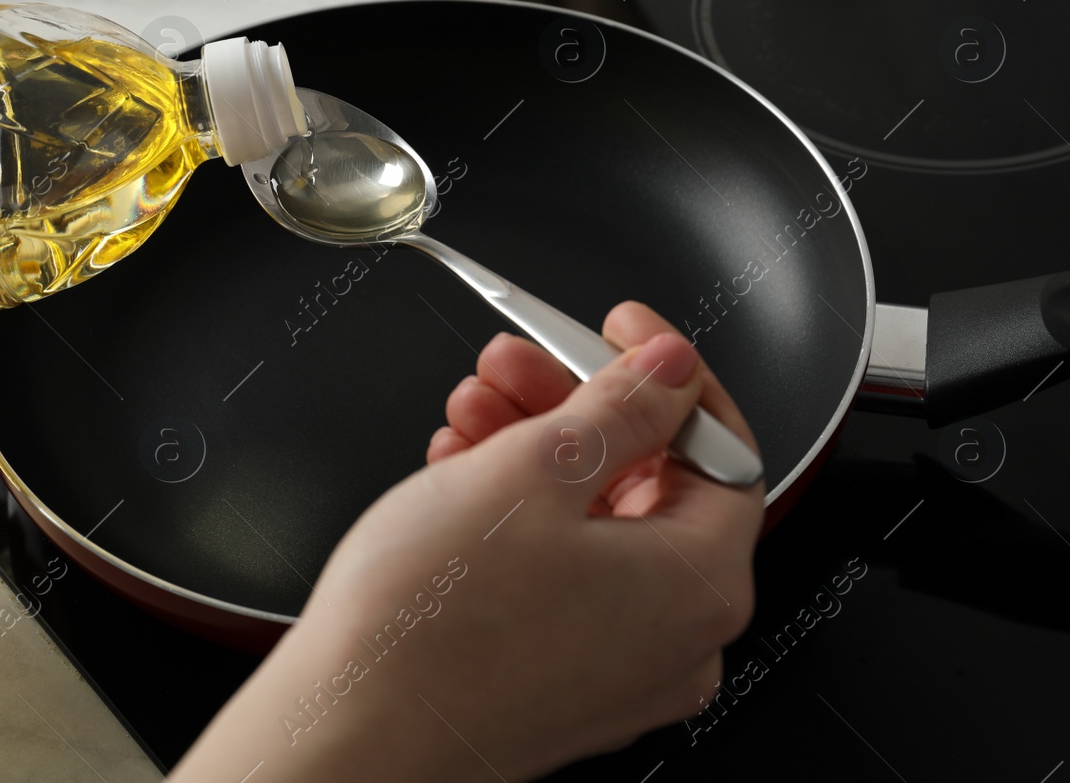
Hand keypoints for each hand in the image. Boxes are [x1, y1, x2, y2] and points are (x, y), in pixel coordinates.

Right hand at [170, 302, 762, 782]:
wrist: (347, 734)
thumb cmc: (433, 627)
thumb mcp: (534, 469)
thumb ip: (620, 406)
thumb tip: (669, 371)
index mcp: (698, 583)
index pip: (722, 451)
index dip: (670, 377)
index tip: (627, 335)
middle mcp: (675, 639)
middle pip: (649, 484)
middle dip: (575, 408)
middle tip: (520, 364)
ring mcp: (616, 670)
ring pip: (594, 526)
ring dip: (535, 453)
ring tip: (471, 414)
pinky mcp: (557, 684)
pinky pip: (560, 576)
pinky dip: (519, 517)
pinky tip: (461, 474)